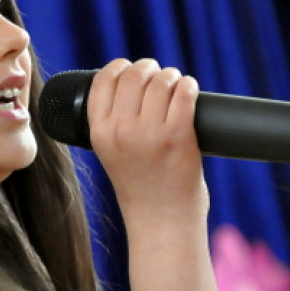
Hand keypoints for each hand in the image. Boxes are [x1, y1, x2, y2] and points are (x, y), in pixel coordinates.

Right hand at [86, 59, 208, 222]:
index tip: (131, 69)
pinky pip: (184, 94)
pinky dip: (189, 86)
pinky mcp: (179, 137)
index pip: (103, 80)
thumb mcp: (111, 153)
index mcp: (99, 132)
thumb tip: (133, 85)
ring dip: (171, 77)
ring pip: (161, 81)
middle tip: (159, 76)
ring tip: (176, 86)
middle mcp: (121, 130)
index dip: (120, 67)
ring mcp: (151, 133)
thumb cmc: (141, 188)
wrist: (162, 223)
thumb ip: (115, 124)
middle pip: (134, 75)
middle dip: (149, 69)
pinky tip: (190, 90)